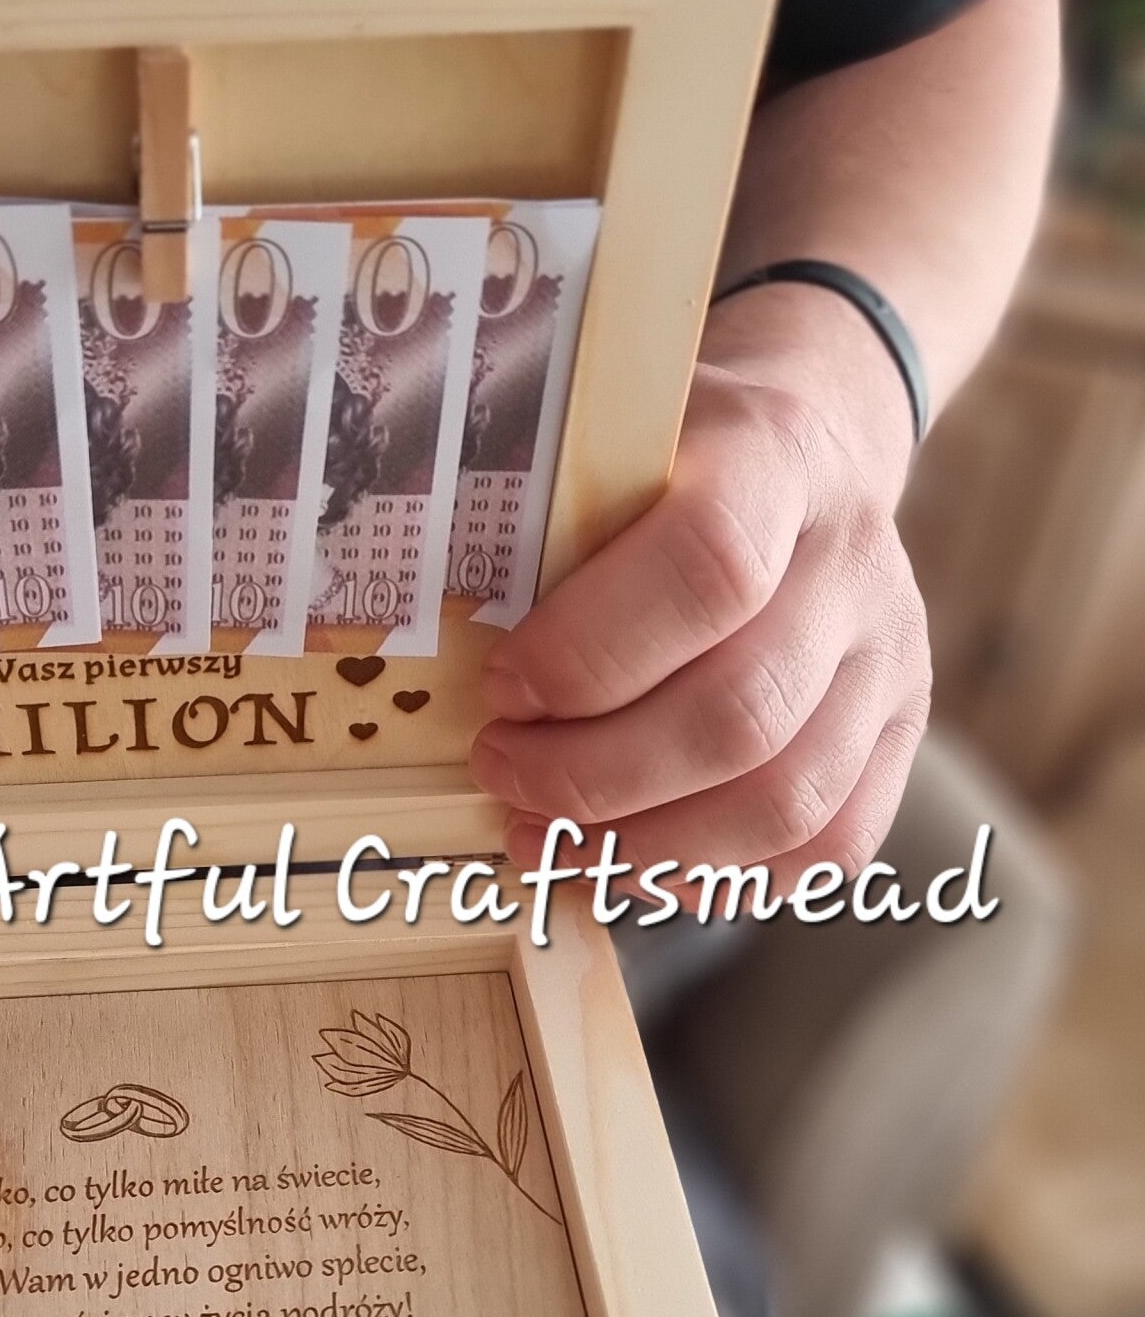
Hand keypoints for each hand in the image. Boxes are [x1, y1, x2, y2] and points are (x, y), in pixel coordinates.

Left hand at [470, 286, 931, 893]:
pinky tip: (623, 860)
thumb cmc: (668, 457)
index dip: (588, 651)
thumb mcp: (602, 439)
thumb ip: (537, 514)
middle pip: (738, 714)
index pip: (709, 566)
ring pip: (784, 803)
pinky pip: (824, 847)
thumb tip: (417, 611)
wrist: (812, 449)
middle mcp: (852, 567)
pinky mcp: (899, 734)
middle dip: (590, 775)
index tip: (499, 689)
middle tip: (498, 771)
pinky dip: (711, 877)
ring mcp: (890, 660)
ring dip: (640, 847)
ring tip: (539, 835)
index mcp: (775, 461)